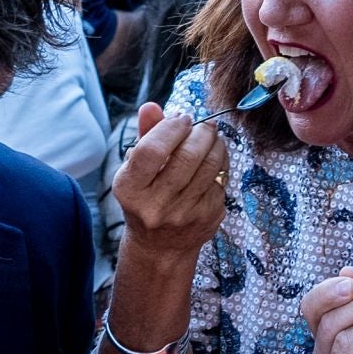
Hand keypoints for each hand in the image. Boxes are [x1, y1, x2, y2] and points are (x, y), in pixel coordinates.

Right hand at [113, 103, 228, 260]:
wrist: (160, 247)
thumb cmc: (146, 197)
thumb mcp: (136, 170)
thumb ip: (145, 136)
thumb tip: (151, 106)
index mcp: (130, 190)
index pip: (151, 150)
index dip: (170, 128)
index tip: (181, 119)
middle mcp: (156, 206)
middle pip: (186, 156)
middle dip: (200, 131)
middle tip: (202, 124)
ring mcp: (185, 214)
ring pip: (210, 166)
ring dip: (215, 143)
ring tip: (210, 136)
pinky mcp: (208, 218)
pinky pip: (222, 179)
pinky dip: (221, 162)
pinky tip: (214, 158)